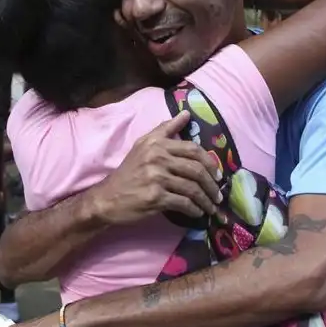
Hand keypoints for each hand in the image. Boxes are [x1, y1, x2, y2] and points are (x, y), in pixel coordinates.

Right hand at [91, 110, 221, 224]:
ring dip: (206, 200)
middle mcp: (157, 157)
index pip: (193, 149)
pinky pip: (183, 203)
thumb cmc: (128, 172)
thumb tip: (187, 113)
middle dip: (212, 185)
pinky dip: (195, 210)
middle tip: (218, 195)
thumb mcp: (143, 145)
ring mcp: (156, 177)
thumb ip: (165, 129)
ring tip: (211, 208)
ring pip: (192, 188)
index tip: (217, 175)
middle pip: (196, 169)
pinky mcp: (155, 197)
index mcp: (157, 143)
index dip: (210, 163)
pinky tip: (198, 213)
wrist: (107, 198)